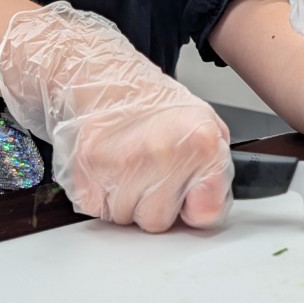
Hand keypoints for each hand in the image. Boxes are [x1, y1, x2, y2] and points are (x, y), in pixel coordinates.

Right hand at [0, 3, 232, 231]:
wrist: (109, 80)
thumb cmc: (158, 106)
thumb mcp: (208, 128)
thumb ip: (216, 172)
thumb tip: (210, 208)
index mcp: (201, 145)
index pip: (206, 215)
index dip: (195, 206)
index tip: (190, 191)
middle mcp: (162, 154)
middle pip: (158, 222)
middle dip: (155, 204)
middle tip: (153, 173)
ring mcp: (122, 163)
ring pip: (124, 218)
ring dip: (126, 201)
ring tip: (130, 168)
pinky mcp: (86, 169)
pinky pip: (96, 209)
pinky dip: (101, 195)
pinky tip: (110, 170)